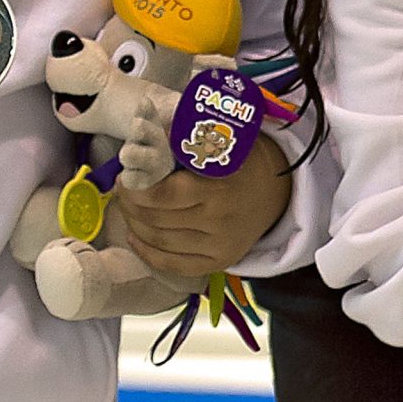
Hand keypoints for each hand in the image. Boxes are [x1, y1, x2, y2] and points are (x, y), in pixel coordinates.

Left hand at [113, 134, 292, 276]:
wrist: (278, 193)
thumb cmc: (243, 161)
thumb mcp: (222, 141)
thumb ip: (186, 138)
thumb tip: (145, 137)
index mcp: (219, 188)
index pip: (163, 195)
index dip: (136, 189)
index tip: (126, 176)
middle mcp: (219, 221)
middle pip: (156, 219)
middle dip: (131, 204)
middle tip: (124, 189)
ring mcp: (219, 246)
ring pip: (159, 241)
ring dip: (134, 224)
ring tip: (127, 208)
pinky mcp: (218, 262)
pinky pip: (172, 264)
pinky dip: (147, 252)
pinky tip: (134, 236)